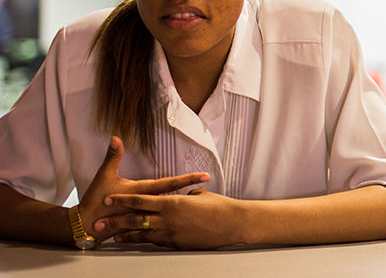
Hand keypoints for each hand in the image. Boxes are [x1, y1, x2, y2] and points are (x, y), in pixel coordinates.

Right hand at [79, 136, 209, 242]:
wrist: (87, 225)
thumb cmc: (96, 201)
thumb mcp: (104, 175)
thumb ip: (113, 156)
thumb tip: (115, 137)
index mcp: (143, 191)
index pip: (171, 184)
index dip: (189, 179)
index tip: (205, 175)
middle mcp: (149, 204)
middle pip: (177, 197)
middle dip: (194, 191)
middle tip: (211, 186)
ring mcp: (146, 215)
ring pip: (170, 210)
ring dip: (186, 205)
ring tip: (203, 200)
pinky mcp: (141, 223)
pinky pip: (160, 221)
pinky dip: (172, 217)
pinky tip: (182, 216)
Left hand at [93, 188, 245, 249]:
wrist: (231, 224)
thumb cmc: (219, 206)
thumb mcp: (199, 195)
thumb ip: (185, 196)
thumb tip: (181, 196)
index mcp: (172, 202)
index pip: (141, 200)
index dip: (123, 199)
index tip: (108, 198)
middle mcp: (168, 219)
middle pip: (136, 219)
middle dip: (115, 220)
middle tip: (99, 222)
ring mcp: (172, 234)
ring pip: (143, 234)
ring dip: (126, 235)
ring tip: (113, 237)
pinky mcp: (177, 245)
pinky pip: (157, 242)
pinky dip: (145, 241)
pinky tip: (138, 242)